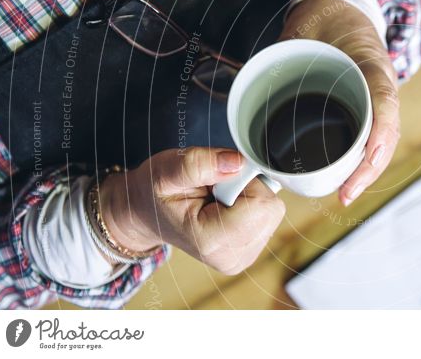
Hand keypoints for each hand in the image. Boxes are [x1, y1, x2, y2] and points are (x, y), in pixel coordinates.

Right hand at [100, 148, 285, 274]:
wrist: (148, 213)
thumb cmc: (155, 192)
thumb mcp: (167, 170)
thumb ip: (200, 164)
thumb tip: (238, 162)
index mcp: (212, 241)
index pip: (262, 203)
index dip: (245, 181)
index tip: (218, 181)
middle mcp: (232, 257)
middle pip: (271, 208)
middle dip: (248, 189)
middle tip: (216, 189)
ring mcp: (243, 258)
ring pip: (272, 212)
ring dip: (249, 197)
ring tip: (217, 198)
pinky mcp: (250, 251)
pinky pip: (268, 218)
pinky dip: (251, 206)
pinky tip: (225, 208)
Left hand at [280, 0, 399, 205]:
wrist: (343, 9)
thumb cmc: (324, 18)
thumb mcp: (303, 27)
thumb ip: (282, 52)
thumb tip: (251, 83)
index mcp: (371, 62)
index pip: (383, 98)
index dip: (379, 131)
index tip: (368, 157)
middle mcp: (381, 84)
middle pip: (386, 132)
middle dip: (369, 167)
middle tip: (346, 193)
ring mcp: (378, 98)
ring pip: (381, 140)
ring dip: (367, 170)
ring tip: (345, 194)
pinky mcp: (368, 107)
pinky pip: (371, 137)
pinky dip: (361, 161)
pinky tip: (347, 179)